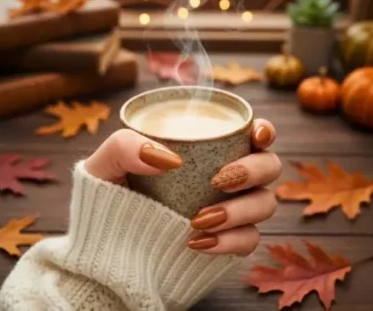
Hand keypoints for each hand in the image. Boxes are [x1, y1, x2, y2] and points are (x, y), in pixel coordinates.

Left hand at [84, 119, 279, 255]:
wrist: (103, 241)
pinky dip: (229, 241)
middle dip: (253, 170)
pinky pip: (249, 241)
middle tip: (218, 180)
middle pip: (269, 166)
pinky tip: (198, 242)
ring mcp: (232, 210)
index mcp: (206, 149)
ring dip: (239, 210)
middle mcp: (226, 177)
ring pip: (264, 204)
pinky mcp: (229, 242)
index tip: (256, 135)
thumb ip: (124, 147)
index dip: (264, 130)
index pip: (251, 133)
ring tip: (198, 219)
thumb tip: (169, 158)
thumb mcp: (104, 164)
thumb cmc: (108, 191)